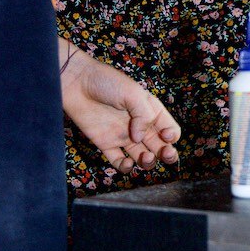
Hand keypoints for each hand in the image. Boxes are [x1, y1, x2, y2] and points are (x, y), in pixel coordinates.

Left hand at [59, 43, 179, 173]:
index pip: (170, 129)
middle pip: (160, 146)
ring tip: (145, 158)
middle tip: (165, 154)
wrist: (76, 83)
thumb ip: (143, 116)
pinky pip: (119, 162)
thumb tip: (139, 139)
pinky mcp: (106, 144)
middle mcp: (139, 125)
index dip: (172, 136)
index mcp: (150, 111)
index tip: (165, 135)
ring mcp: (123, 136)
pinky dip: (125, 168)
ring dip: (148, 162)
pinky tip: (127, 164)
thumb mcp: (133, 93)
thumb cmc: (106, 82)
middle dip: (167, 154)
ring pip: (142, 156)